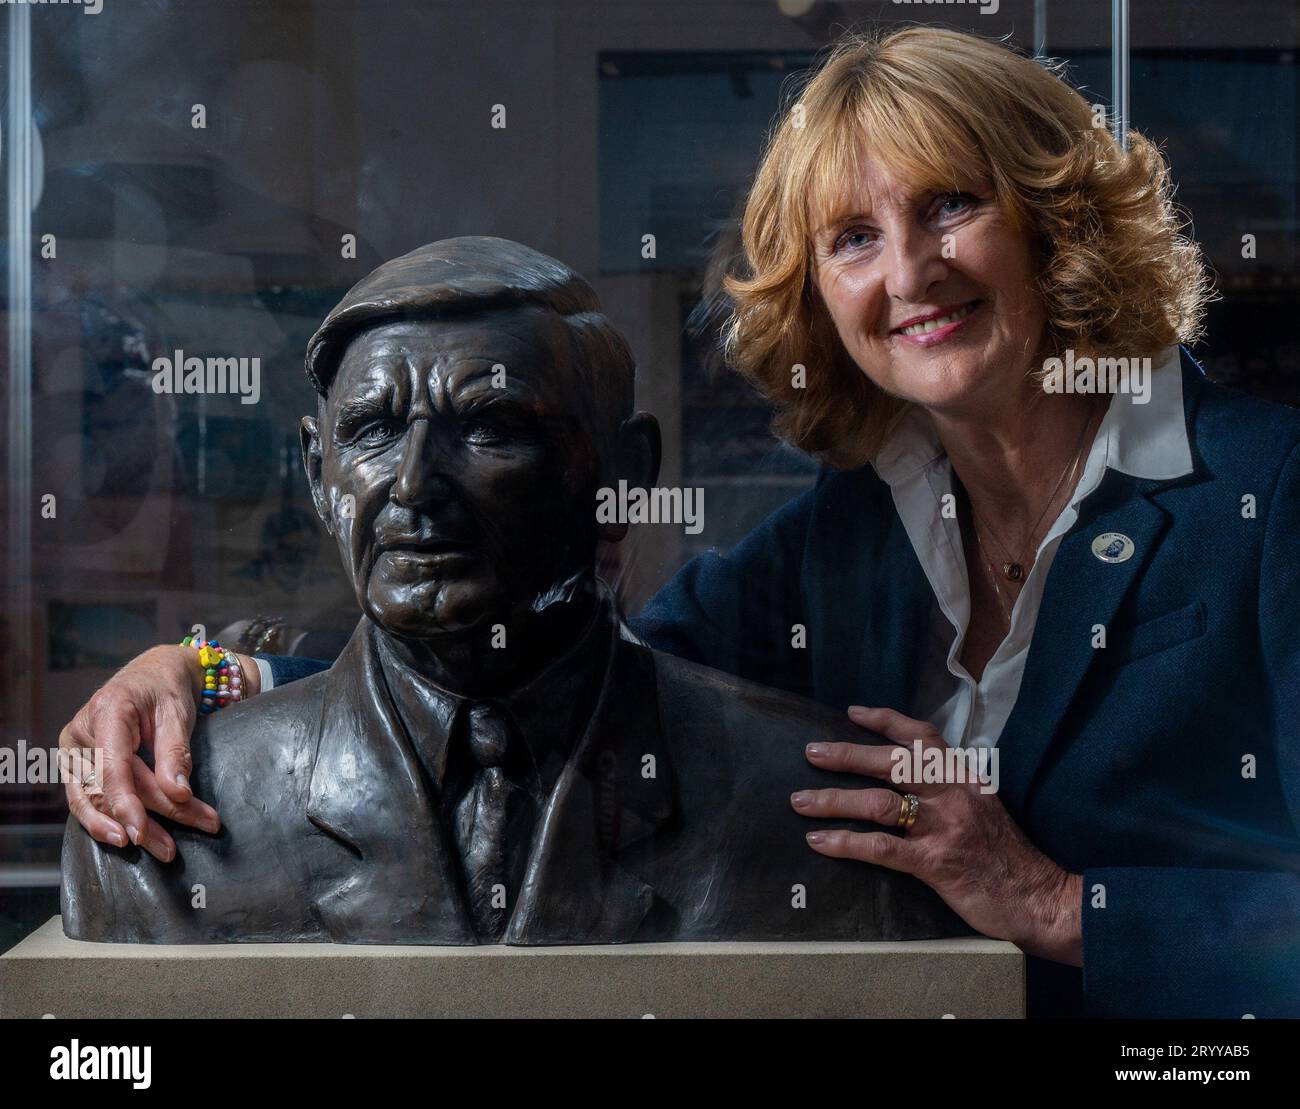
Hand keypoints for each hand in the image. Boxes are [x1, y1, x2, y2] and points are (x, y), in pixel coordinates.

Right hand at [59, 644, 256, 859]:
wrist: (154, 673)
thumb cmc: (166, 689)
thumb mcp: (178, 712)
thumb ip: (176, 752)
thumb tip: (179, 793)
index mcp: (106, 712)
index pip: (111, 768)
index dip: (126, 804)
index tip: (142, 833)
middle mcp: (81, 733)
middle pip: (110, 789)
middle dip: (148, 820)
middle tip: (176, 845)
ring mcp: (75, 750)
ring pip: (95, 801)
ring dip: (129, 828)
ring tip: (163, 848)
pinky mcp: (79, 764)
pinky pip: (89, 799)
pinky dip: (111, 820)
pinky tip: (132, 837)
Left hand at [791, 705, 1082, 964]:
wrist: (1040, 897)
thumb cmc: (1007, 856)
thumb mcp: (982, 806)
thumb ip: (949, 788)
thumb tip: (907, 780)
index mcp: (963, 776)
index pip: (920, 736)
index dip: (884, 721)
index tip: (851, 713)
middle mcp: (952, 793)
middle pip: (890, 762)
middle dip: (846, 755)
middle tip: (811, 752)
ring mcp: (944, 826)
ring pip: (878, 802)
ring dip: (833, 800)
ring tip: (800, 802)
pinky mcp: (936, 862)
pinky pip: (882, 847)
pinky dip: (846, 842)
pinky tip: (820, 841)